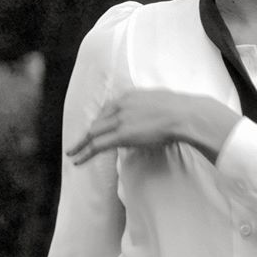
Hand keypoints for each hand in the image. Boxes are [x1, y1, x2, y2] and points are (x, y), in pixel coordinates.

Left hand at [66, 88, 240, 165]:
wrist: (184, 114)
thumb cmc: (180, 109)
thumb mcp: (160, 102)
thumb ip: (150, 108)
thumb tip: (151, 116)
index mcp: (130, 96)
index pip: (108, 108)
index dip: (100, 120)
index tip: (95, 128)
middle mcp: (121, 105)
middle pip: (98, 121)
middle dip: (87, 133)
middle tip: (78, 143)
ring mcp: (120, 119)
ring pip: (94, 133)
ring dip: (81, 144)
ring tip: (73, 153)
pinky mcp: (122, 135)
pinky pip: (98, 145)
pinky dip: (85, 152)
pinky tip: (78, 160)